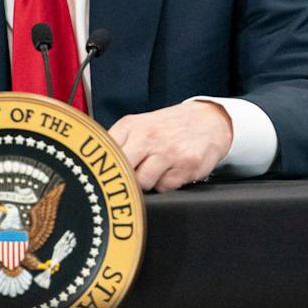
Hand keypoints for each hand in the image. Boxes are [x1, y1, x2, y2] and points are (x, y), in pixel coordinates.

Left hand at [108, 100, 232, 191]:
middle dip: (123, 178)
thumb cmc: (170, 127)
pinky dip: (166, 184)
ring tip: (155, 171)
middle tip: (128, 178)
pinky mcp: (186, 166)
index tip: (102, 175)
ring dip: (147, 183)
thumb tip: (97, 168)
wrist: (210, 120)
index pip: (104, 152)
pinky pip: (165, 187)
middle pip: (121, 170)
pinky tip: (172, 171)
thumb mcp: (140, 125)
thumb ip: (120, 143)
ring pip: (143, 183)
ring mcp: (168, 152)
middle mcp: (148, 137)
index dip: (103, 167)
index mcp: (130, 126)